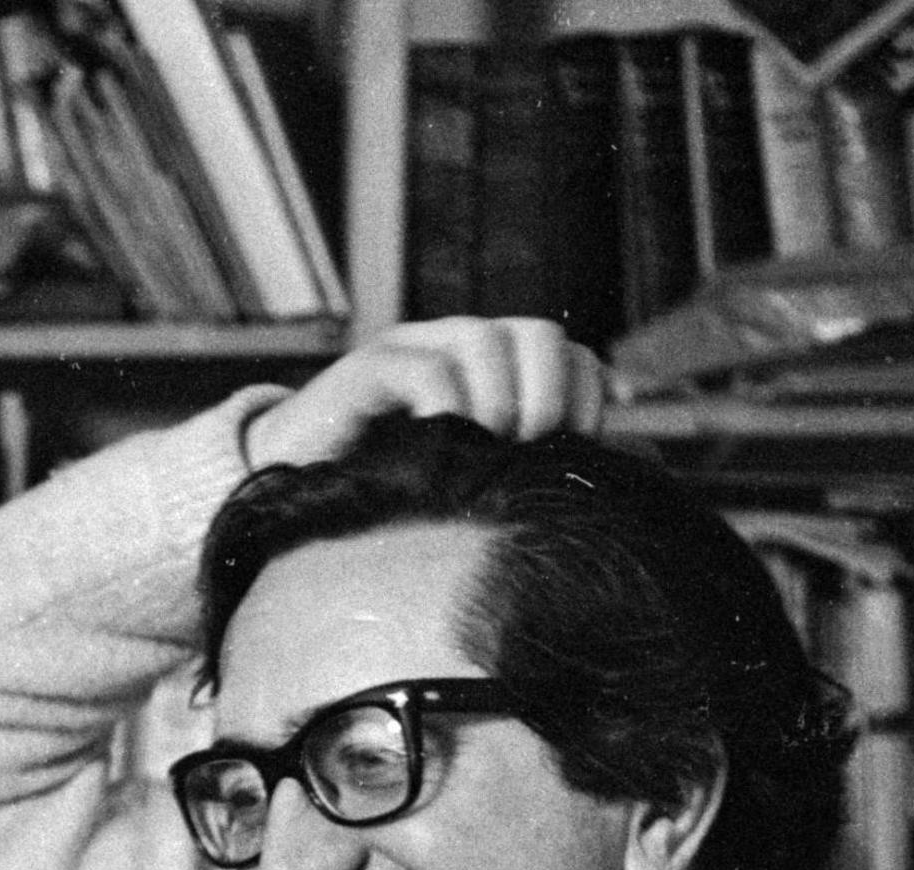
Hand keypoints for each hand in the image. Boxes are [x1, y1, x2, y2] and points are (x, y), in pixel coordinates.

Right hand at [241, 317, 608, 470]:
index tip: (575, 449)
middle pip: (540, 333)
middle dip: (549, 393)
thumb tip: (624, 478)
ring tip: (484, 449)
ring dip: (500, 401)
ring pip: (485, 339)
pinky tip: (437, 440)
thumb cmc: (389, 493)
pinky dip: (444, 403)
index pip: (570, 353)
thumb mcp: (474, 479)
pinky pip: (423, 367)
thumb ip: (533, 468)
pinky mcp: (365, 370)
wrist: (289, 488)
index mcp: (496, 370)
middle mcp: (460, 347)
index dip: (586, 396)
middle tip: (529, 447)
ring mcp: (412, 350)